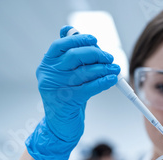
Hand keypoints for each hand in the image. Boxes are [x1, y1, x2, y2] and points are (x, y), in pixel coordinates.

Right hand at [26, 26, 119, 159]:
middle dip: (95, 54)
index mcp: (47, 65)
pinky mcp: (67, 101)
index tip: (94, 41)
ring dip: (103, 69)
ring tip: (115, 69)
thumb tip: (69, 30)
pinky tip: (111, 79)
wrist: (59, 126)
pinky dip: (103, 82)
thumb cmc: (66, 97)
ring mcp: (56, 88)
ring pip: (83, 72)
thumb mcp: (65, 74)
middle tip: (109, 58)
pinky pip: (89, 87)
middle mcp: (48, 75)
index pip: (60, 45)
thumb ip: (68, 54)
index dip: (78, 39)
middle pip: (73, 56)